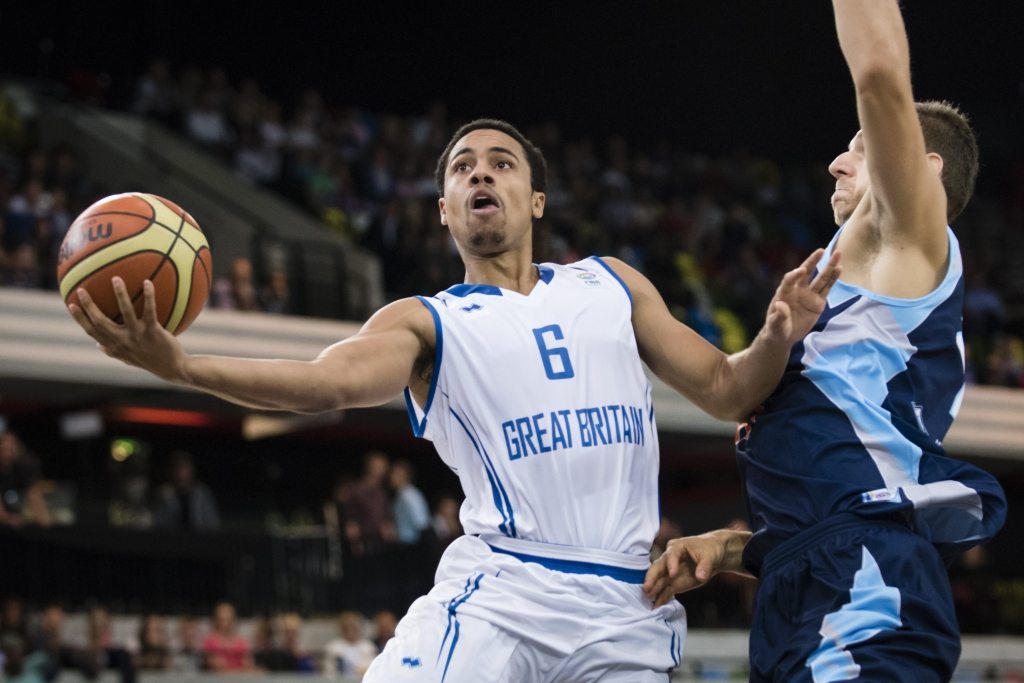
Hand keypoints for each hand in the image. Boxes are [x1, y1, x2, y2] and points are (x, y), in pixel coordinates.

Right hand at [68, 277, 190, 383]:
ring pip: (125, 312)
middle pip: (100, 322)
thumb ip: (112, 351)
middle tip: (81, 289)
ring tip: (116, 278)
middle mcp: (123, 341)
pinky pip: (150, 310)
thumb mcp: (128, 357)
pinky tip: (147, 282)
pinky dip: (149, 296)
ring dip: (120, 294)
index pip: (92, 332)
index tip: (70, 304)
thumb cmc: (149, 360)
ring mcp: (138, 336)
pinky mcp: (153, 331)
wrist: (172, 368)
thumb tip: (97, 344)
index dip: (80, 318)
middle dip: (89, 306)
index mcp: (114, 347)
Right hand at [643, 529, 750, 607]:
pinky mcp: (674, 582)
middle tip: (647, 588)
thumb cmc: (709, 549)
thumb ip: (704, 566)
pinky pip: (666, 590)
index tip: (672, 575)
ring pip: (659, 580)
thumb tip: (700, 576)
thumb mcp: (710, 556)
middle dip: (652, 578)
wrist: (712, 555)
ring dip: (653, 590)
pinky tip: (656, 606)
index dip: (671, 564)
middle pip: (658, 567)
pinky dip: (661, 598)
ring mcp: (670, 571)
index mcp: (677, 547)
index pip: (671, 555)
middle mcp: (669, 558)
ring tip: (647, 600)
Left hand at [763, 248, 841, 345]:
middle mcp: (797, 290)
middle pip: (806, 272)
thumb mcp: (775, 325)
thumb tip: (780, 305)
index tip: (801, 271)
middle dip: (813, 261)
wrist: (784, 335)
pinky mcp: (818, 302)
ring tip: (837, 253)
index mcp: (784, 292)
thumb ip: (778, 316)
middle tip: (821, 250)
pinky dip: (833, 279)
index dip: (794, 275)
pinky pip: (827, 288)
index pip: (789, 280)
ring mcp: (809, 295)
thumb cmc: (776, 329)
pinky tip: (839, 268)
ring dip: (829, 266)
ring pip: (820, 278)